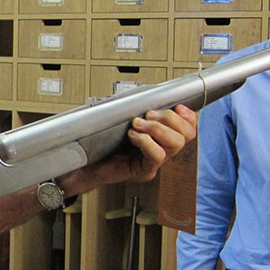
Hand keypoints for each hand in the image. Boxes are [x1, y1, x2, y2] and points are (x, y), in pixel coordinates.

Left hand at [64, 104, 197, 191]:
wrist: (81, 165)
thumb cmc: (98, 143)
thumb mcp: (122, 121)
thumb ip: (138, 112)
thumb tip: (149, 97)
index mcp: (160, 139)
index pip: (188, 129)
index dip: (188, 116)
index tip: (176, 106)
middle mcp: (161, 152)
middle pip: (186, 136)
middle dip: (169, 119)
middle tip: (148, 115)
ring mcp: (153, 164)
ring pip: (175, 144)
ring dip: (157, 128)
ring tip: (137, 124)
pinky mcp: (142, 172)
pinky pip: (156, 156)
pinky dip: (146, 140)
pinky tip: (133, 136)